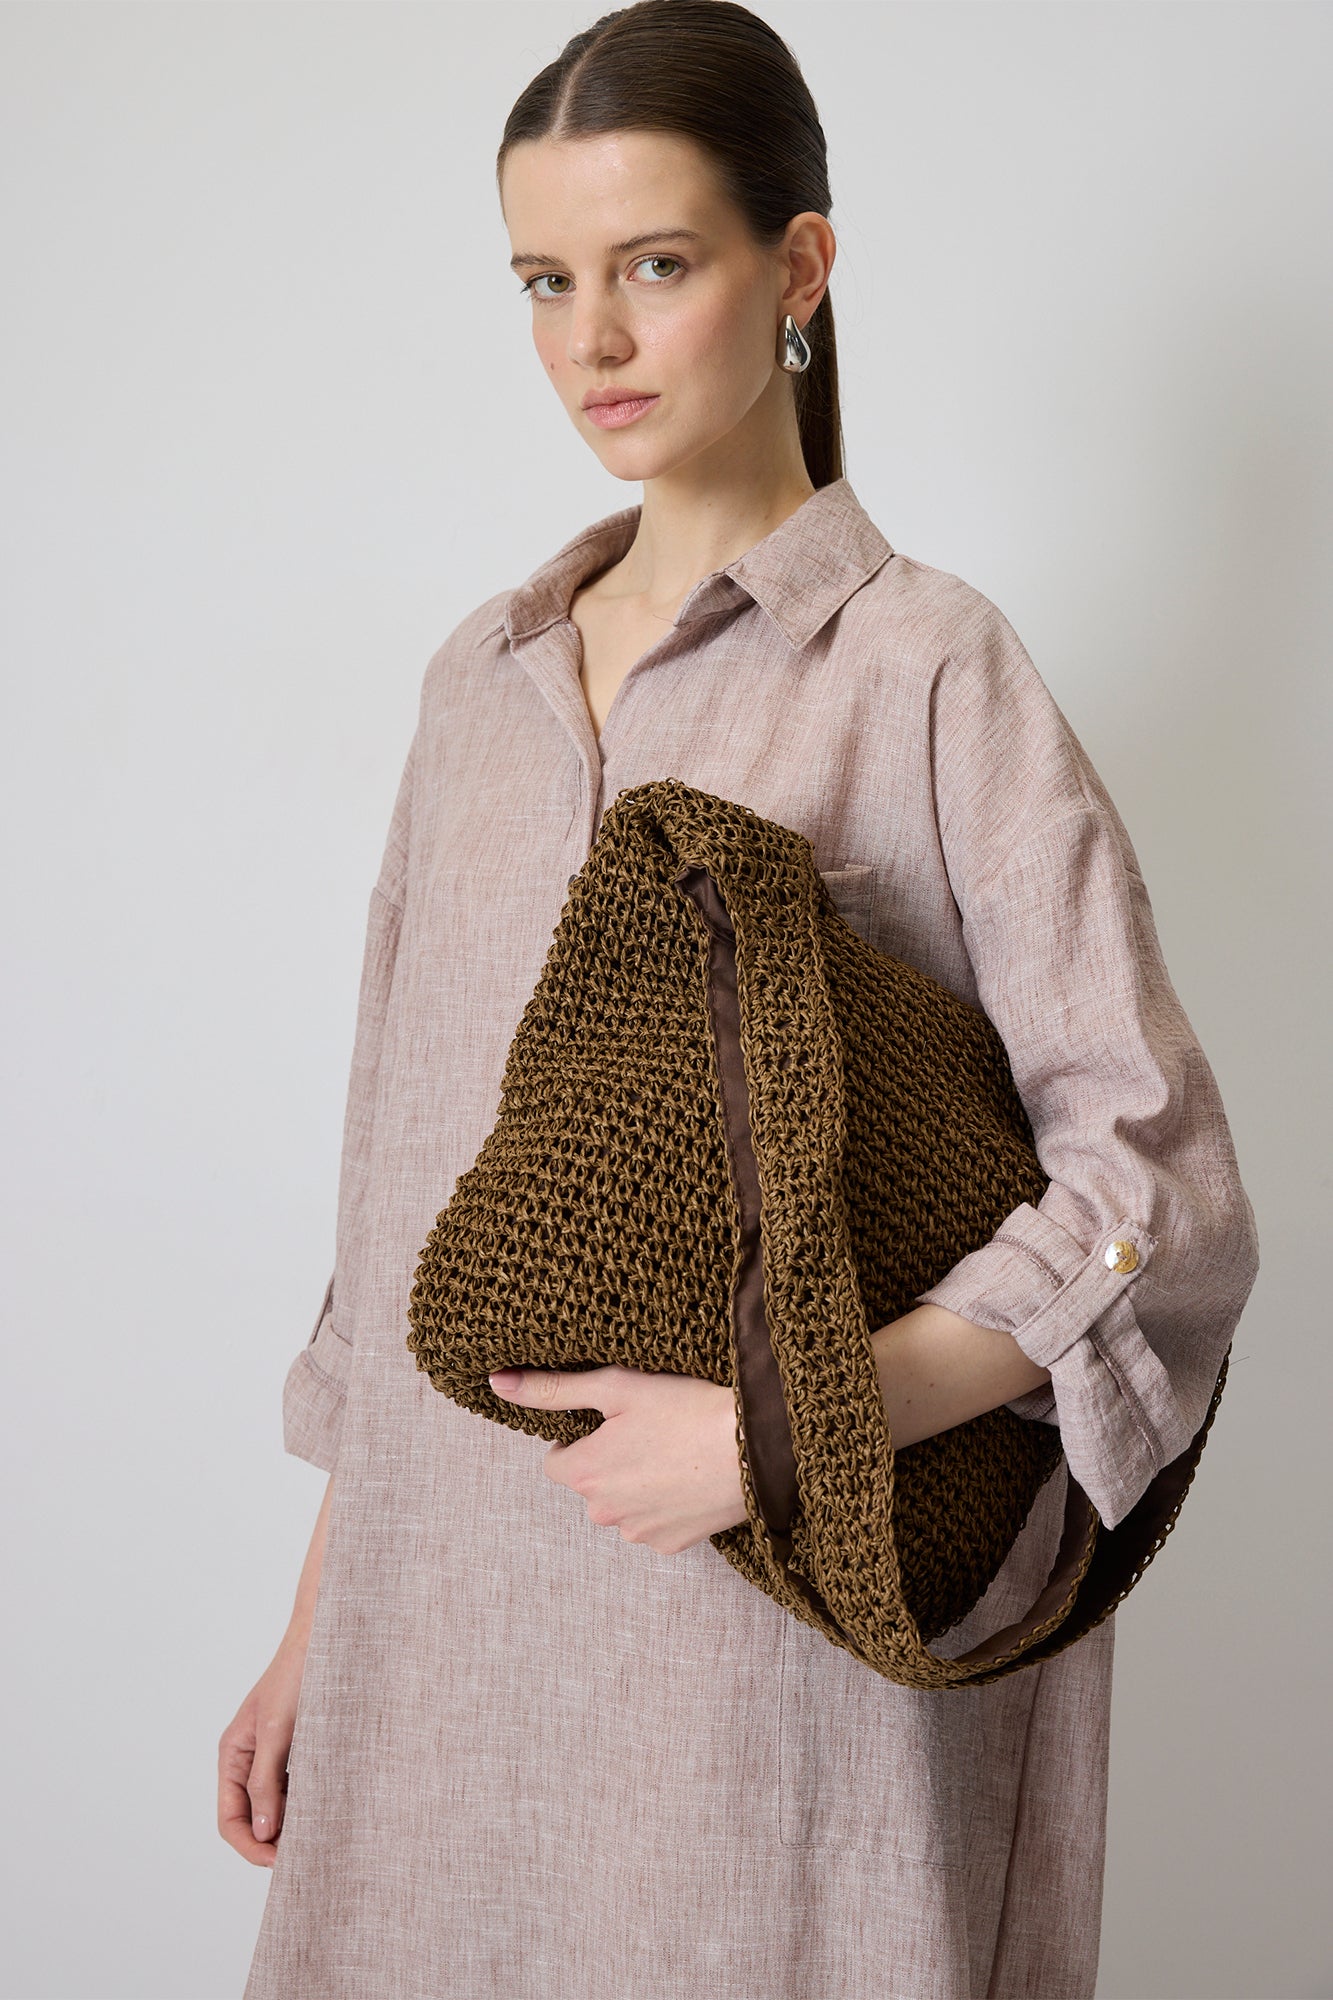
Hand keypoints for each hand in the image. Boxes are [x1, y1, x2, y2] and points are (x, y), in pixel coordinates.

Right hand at [217, 1632, 308, 1867]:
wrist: (325, 1639)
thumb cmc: (295, 1677)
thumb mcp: (277, 1731)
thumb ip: (266, 1781)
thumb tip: (263, 1833)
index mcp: (233, 1755)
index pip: (230, 1819)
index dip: (250, 1846)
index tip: (277, 1862)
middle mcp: (249, 1760)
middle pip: (252, 1819)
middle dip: (272, 1842)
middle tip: (303, 1859)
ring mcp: (275, 1757)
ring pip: (277, 1806)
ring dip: (291, 1826)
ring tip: (317, 1839)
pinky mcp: (299, 1750)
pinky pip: (297, 1789)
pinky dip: (307, 1804)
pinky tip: (327, 1811)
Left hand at [488, 1364, 747, 1553]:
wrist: (754, 1447)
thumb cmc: (685, 1409)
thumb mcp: (616, 1387)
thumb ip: (553, 1389)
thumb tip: (497, 1384)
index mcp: (584, 1473)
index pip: (555, 1461)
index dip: (579, 1437)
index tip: (611, 1421)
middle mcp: (603, 1513)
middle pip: (590, 1485)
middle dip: (609, 1461)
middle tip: (648, 1430)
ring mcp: (637, 1533)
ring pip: (621, 1506)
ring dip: (635, 1484)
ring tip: (672, 1452)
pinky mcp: (671, 1545)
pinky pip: (652, 1524)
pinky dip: (663, 1504)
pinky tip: (687, 1478)